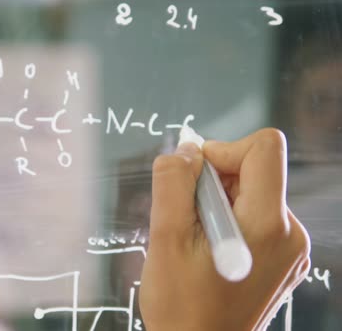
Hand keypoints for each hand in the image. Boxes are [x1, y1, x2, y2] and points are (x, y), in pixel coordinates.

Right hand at [139, 128, 310, 330]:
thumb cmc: (182, 307)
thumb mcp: (165, 239)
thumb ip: (173, 184)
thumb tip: (186, 150)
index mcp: (267, 225)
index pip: (264, 148)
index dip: (223, 150)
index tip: (194, 178)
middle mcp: (290, 234)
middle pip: (255, 171)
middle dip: (214, 182)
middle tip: (188, 219)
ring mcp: (290, 250)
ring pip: (252, 194)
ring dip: (218, 204)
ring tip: (196, 241)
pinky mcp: (283, 260)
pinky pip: (256, 218)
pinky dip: (229, 221)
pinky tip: (209, 251)